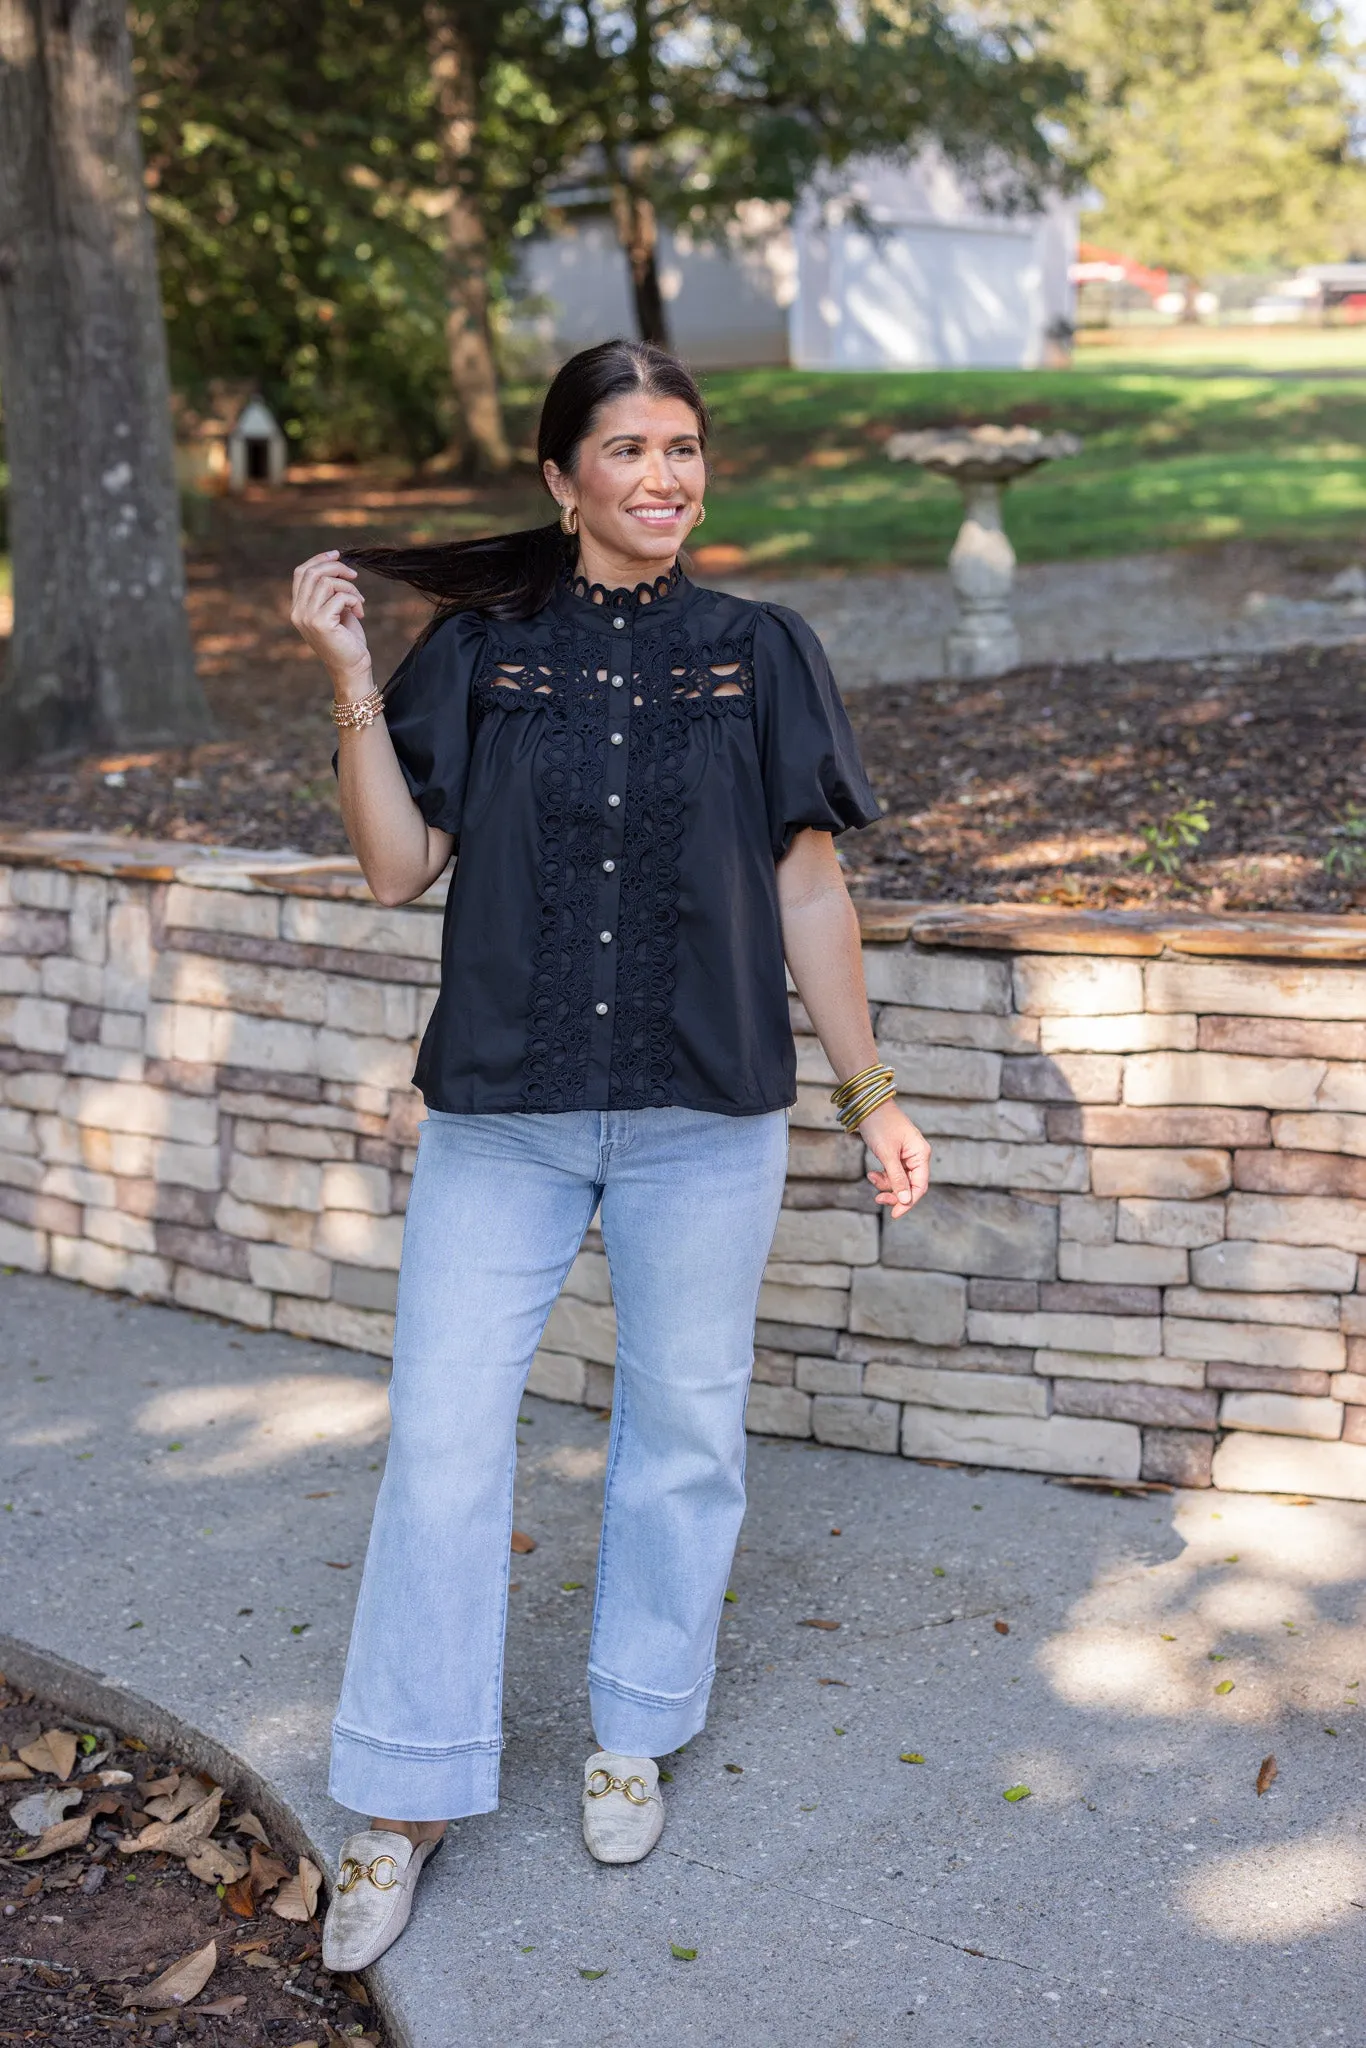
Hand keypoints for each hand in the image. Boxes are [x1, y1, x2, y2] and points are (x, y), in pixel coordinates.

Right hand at [290, 549, 371, 695]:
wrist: (353, 668)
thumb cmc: (347, 640)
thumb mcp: (336, 610)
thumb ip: (330, 591)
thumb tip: (336, 564)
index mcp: (298, 608)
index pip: (301, 572)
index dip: (319, 559)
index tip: (338, 554)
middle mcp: (297, 612)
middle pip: (312, 572)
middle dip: (337, 568)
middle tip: (355, 576)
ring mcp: (306, 618)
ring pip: (327, 582)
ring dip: (349, 587)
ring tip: (359, 601)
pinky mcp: (320, 623)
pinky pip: (339, 597)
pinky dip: (354, 599)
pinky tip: (360, 612)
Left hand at [859, 1101, 930, 1219]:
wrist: (867, 1104)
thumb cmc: (880, 1125)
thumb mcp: (887, 1154)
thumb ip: (897, 1178)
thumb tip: (906, 1200)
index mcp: (921, 1154)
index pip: (920, 1186)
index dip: (908, 1202)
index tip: (894, 1214)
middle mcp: (917, 1156)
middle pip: (910, 1186)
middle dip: (895, 1194)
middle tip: (878, 1199)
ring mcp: (906, 1155)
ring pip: (900, 1181)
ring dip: (886, 1184)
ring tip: (871, 1177)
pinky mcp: (896, 1154)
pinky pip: (893, 1173)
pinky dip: (882, 1176)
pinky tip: (871, 1173)